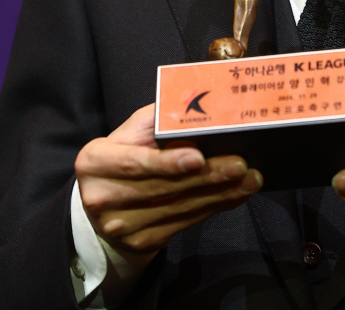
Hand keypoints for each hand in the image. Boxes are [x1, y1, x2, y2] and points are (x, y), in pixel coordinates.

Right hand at [75, 104, 262, 254]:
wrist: (105, 198)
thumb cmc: (126, 151)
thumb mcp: (133, 129)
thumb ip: (159, 117)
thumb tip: (198, 104)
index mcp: (94, 162)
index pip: (133, 163)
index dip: (166, 162)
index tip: (199, 156)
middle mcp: (102, 198)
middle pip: (162, 188)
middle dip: (206, 176)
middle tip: (240, 164)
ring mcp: (121, 226)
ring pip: (178, 208)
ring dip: (219, 194)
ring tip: (249, 179)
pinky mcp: (141, 242)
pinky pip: (185, 223)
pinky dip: (214, 207)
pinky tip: (236, 194)